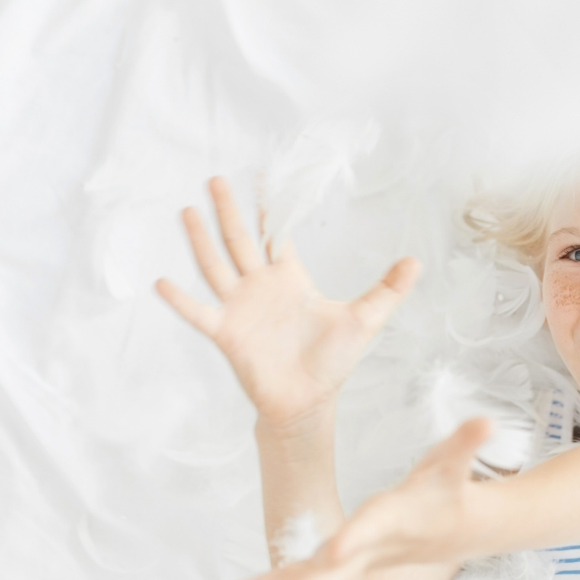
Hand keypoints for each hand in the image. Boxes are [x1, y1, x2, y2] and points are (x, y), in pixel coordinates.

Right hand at [156, 176, 420, 426]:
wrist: (309, 400)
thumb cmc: (333, 361)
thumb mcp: (366, 319)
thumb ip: (388, 289)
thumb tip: (418, 262)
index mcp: (291, 279)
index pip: (276, 235)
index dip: (268, 209)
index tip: (260, 179)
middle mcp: (261, 287)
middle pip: (240, 240)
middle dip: (229, 210)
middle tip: (216, 178)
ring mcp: (240, 308)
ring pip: (215, 265)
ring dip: (200, 240)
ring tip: (186, 211)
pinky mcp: (226, 333)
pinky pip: (198, 312)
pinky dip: (181, 300)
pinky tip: (162, 282)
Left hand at [227, 418, 493, 579]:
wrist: (458, 533)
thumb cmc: (448, 490)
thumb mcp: (454, 463)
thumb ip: (466, 442)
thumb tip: (488, 421)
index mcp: (396, 519)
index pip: (374, 528)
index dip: (356, 538)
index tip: (333, 553)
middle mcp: (373, 547)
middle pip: (338, 571)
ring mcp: (357, 560)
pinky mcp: (344, 564)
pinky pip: (306, 578)